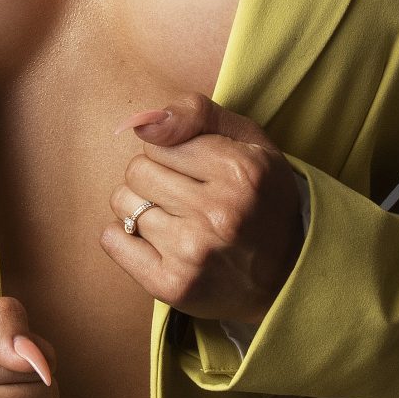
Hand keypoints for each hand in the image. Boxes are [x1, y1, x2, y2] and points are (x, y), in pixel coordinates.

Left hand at [102, 91, 305, 326]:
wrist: (286, 276)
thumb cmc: (261, 199)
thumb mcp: (248, 142)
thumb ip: (197, 113)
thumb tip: (143, 122)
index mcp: (240, 170)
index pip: (157, 143)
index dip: (173, 154)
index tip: (197, 172)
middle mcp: (218, 211)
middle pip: (136, 171)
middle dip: (154, 179)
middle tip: (184, 198)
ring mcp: (193, 252)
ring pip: (122, 203)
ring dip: (140, 208)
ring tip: (174, 221)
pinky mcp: (171, 284)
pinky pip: (112, 239)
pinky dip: (124, 237)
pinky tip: (155, 242)